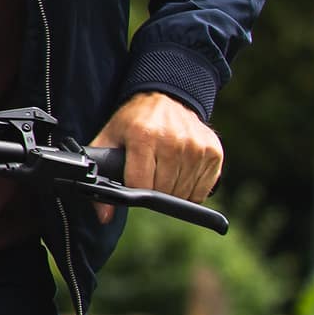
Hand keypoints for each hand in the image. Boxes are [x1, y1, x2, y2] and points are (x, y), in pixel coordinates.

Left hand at [92, 90, 221, 222]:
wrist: (166, 97)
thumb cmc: (134, 122)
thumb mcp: (109, 138)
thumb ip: (100, 174)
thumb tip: (104, 217)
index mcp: (145, 136)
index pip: (141, 185)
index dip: (135, 191)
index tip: (133, 184)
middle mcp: (174, 141)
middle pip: (163, 191)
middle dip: (153, 191)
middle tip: (149, 175)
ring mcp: (197, 147)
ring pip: (183, 194)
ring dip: (172, 191)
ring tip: (164, 171)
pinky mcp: (213, 152)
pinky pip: (202, 190)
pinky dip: (190, 189)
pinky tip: (181, 172)